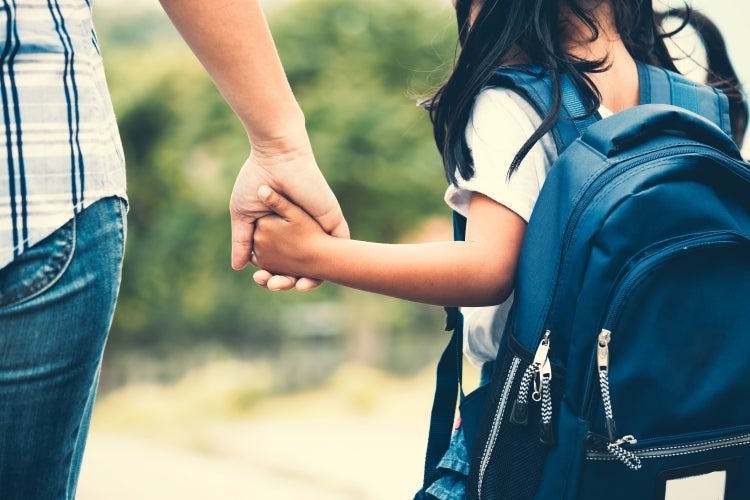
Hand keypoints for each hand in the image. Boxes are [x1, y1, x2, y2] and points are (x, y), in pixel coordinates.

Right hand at [229, 139, 348, 289]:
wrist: (278, 159)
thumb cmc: (256, 181)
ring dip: (307, 280)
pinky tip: (314, 280)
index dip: (270, 275)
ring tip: (294, 286)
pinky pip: (338, 252)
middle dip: (286, 281)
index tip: (260, 280)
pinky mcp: (332, 223)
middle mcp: (300, 233)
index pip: (278, 262)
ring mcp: (317, 229)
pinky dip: (329, 269)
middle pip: (298, 267)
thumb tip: (237, 267)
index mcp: (280, 231)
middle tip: (273, 285)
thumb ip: (242, 241)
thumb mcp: (244, 215)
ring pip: (318, 264)